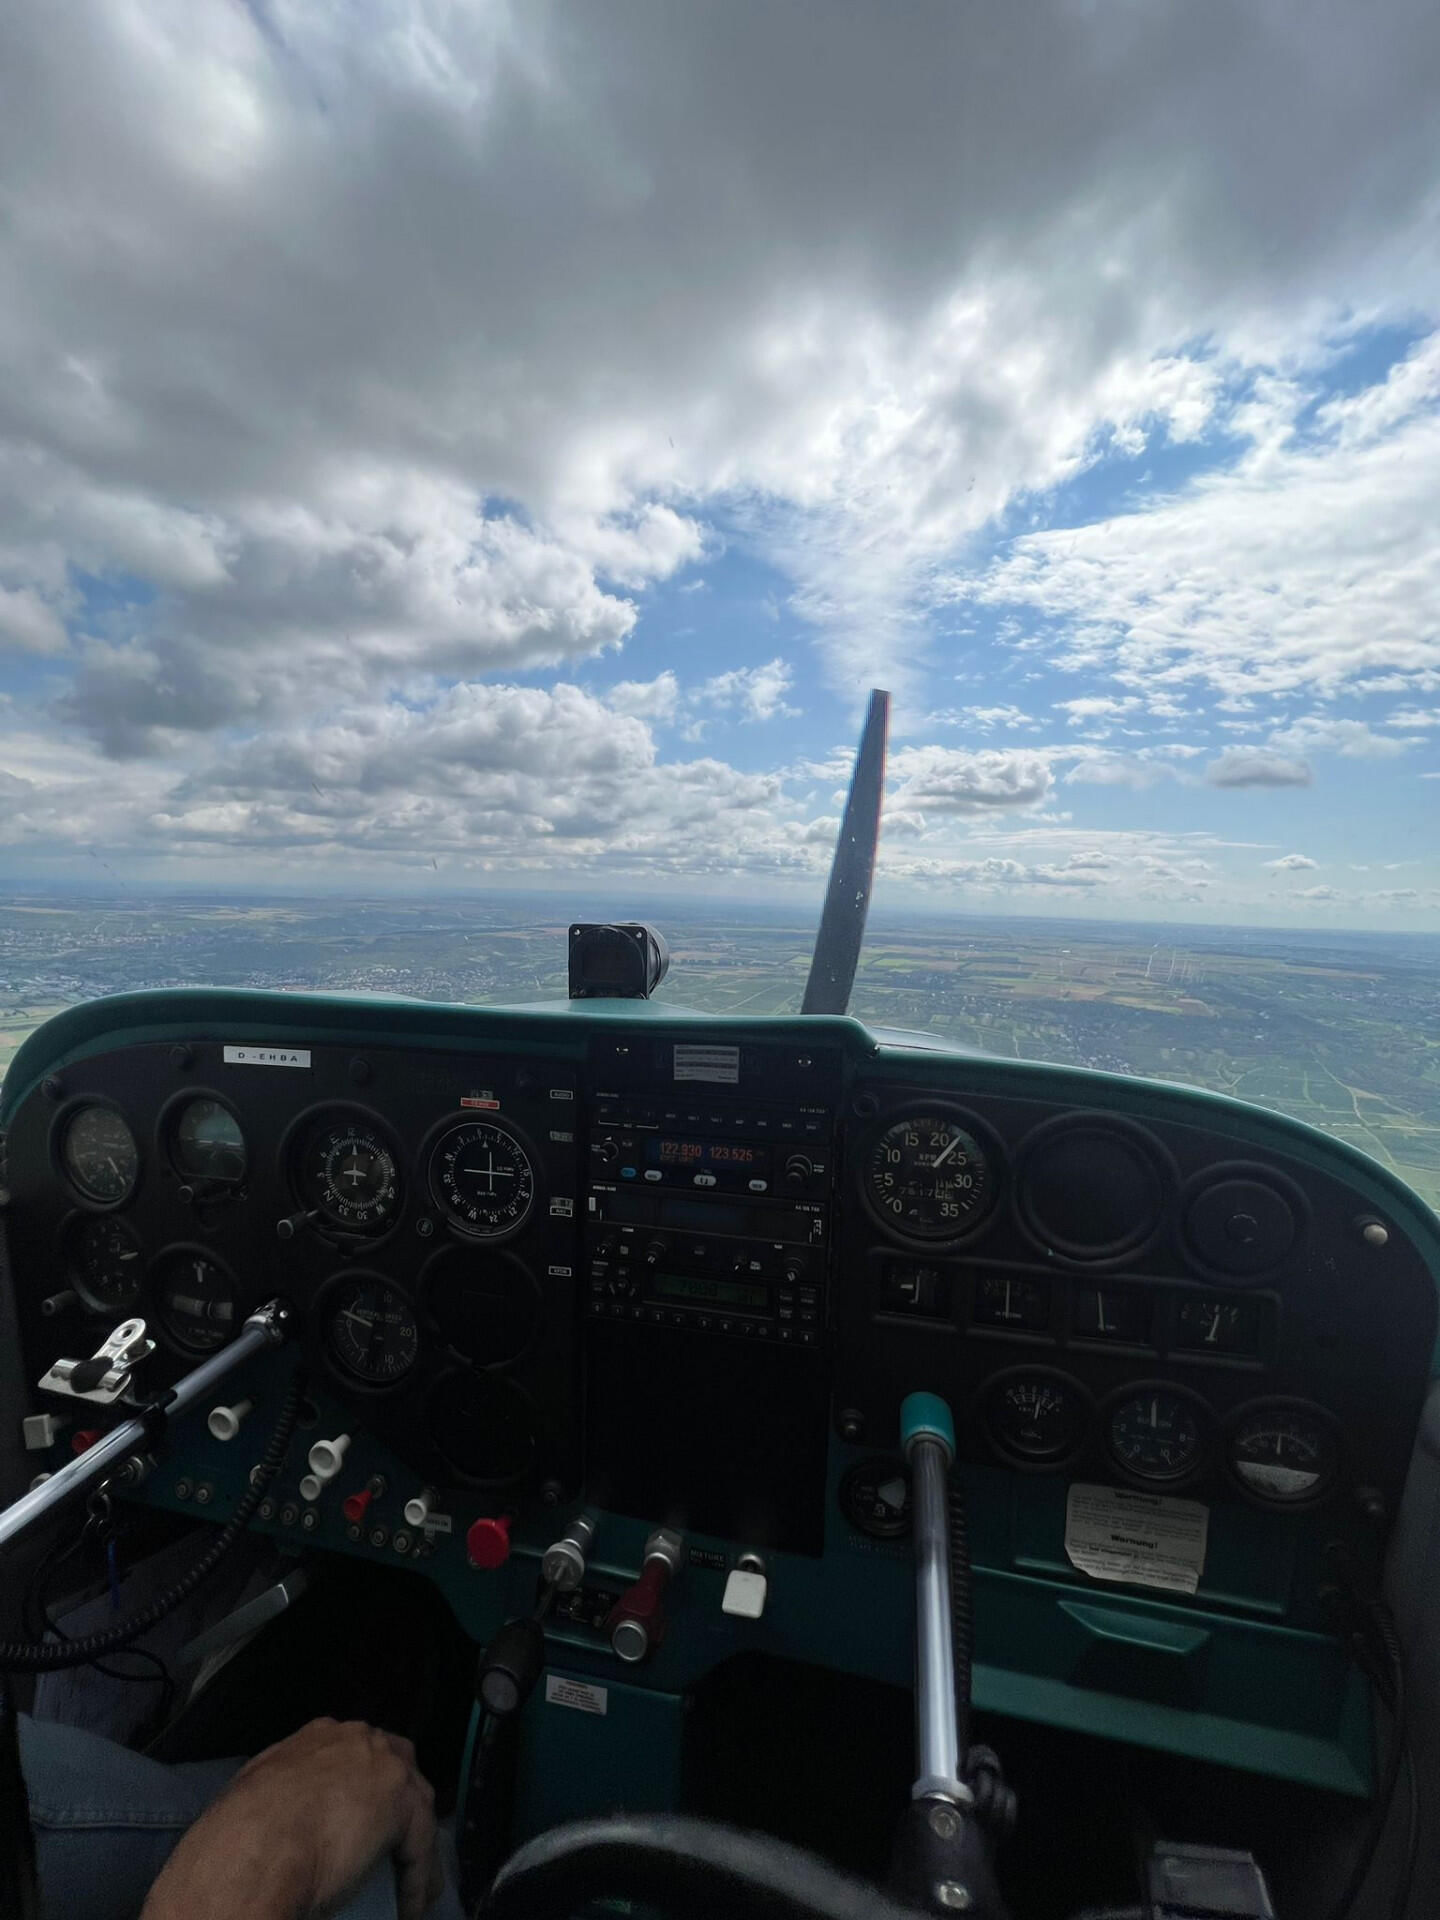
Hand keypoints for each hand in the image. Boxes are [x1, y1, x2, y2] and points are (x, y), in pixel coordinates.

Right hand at [141, 1717, 443, 1919]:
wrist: (256, 1847)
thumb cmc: (243, 1829)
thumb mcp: (258, 1791)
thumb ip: (285, 1790)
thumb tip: (288, 1816)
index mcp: (321, 1737)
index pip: (358, 1753)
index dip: (366, 1785)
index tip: (364, 1815)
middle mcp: (359, 1741)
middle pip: (397, 1768)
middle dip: (401, 1802)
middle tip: (394, 1844)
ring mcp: (386, 1768)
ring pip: (417, 1808)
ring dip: (413, 1847)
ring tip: (410, 1885)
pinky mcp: (404, 1807)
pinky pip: (421, 1847)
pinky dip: (418, 1881)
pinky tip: (411, 1909)